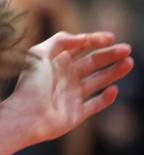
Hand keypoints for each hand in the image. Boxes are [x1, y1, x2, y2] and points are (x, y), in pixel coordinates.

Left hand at [2, 31, 132, 146]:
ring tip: (128, 62)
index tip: (110, 37)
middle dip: (110, 55)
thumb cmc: (30, 85)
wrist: (26, 117)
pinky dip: (107, 98)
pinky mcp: (77, 114)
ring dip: (114, 72)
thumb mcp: (39, 54)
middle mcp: (65, 78)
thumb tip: (84, 38)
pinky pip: (96, 104)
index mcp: (56, 63)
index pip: (79, 48)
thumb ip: (61, 40)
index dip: (94, 41)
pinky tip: (114, 89)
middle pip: (93, 63)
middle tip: (126, 49)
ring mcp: (72, 96)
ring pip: (99, 81)